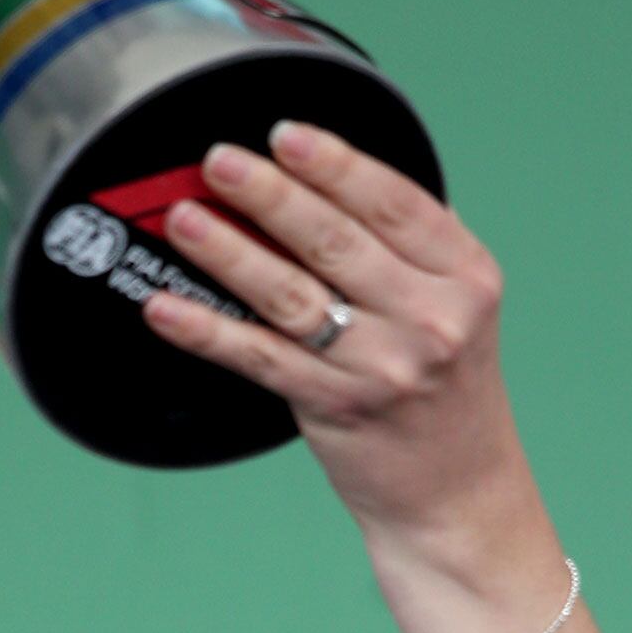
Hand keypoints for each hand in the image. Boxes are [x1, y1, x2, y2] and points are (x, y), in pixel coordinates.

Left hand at [143, 124, 534, 571]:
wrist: (459, 497)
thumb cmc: (445, 394)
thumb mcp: (456, 311)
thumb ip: (408, 254)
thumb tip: (323, 185)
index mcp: (466, 277)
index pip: (395, 203)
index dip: (337, 164)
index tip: (286, 135)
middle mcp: (432, 318)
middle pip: (336, 240)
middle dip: (269, 194)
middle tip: (217, 160)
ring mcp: (384, 366)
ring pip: (290, 294)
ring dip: (228, 252)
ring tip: (184, 218)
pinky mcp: (337, 408)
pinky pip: (259, 358)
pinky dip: (207, 331)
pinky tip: (165, 308)